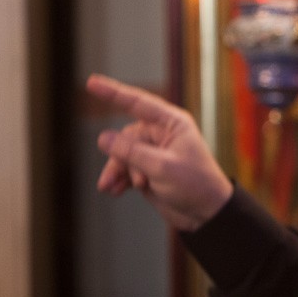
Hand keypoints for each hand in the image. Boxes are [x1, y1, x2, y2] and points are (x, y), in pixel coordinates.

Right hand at [86, 74, 232, 231]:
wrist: (206, 214)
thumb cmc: (195, 185)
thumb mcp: (162, 167)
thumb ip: (131, 152)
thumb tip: (103, 137)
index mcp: (173, 123)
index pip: (138, 103)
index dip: (113, 92)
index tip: (91, 82)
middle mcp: (163, 134)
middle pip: (126, 136)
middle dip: (121, 157)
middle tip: (134, 178)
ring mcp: (155, 152)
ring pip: (122, 154)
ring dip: (117, 170)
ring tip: (114, 187)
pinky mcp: (149, 170)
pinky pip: (125, 169)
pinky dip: (119, 179)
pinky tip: (115, 191)